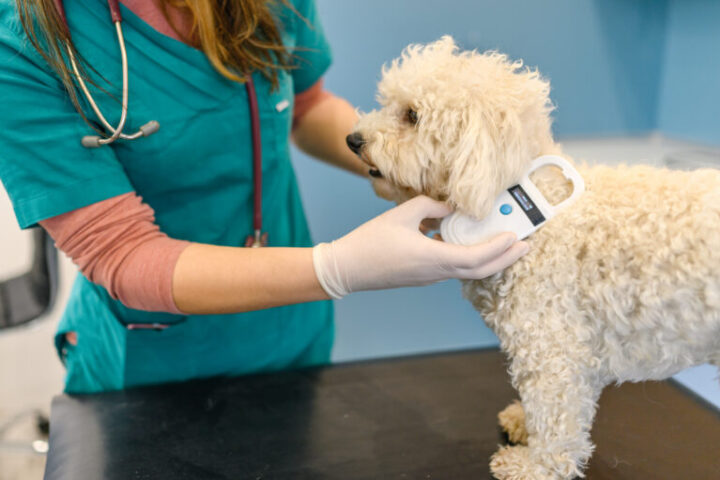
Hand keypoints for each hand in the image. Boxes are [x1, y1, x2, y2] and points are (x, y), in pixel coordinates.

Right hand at [313, 195, 529, 297]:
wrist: (348, 268)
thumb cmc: (371, 241)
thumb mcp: (402, 214)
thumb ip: (431, 206)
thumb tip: (451, 207)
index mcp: (433, 258)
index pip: (476, 258)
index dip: (499, 249)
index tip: (517, 238)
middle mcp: (436, 272)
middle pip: (479, 271)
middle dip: (505, 259)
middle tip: (525, 246)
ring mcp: (429, 277)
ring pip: (468, 271)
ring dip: (490, 259)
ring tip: (506, 244)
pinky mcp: (422, 276)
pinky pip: (453, 267)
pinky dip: (469, 257)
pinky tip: (469, 242)